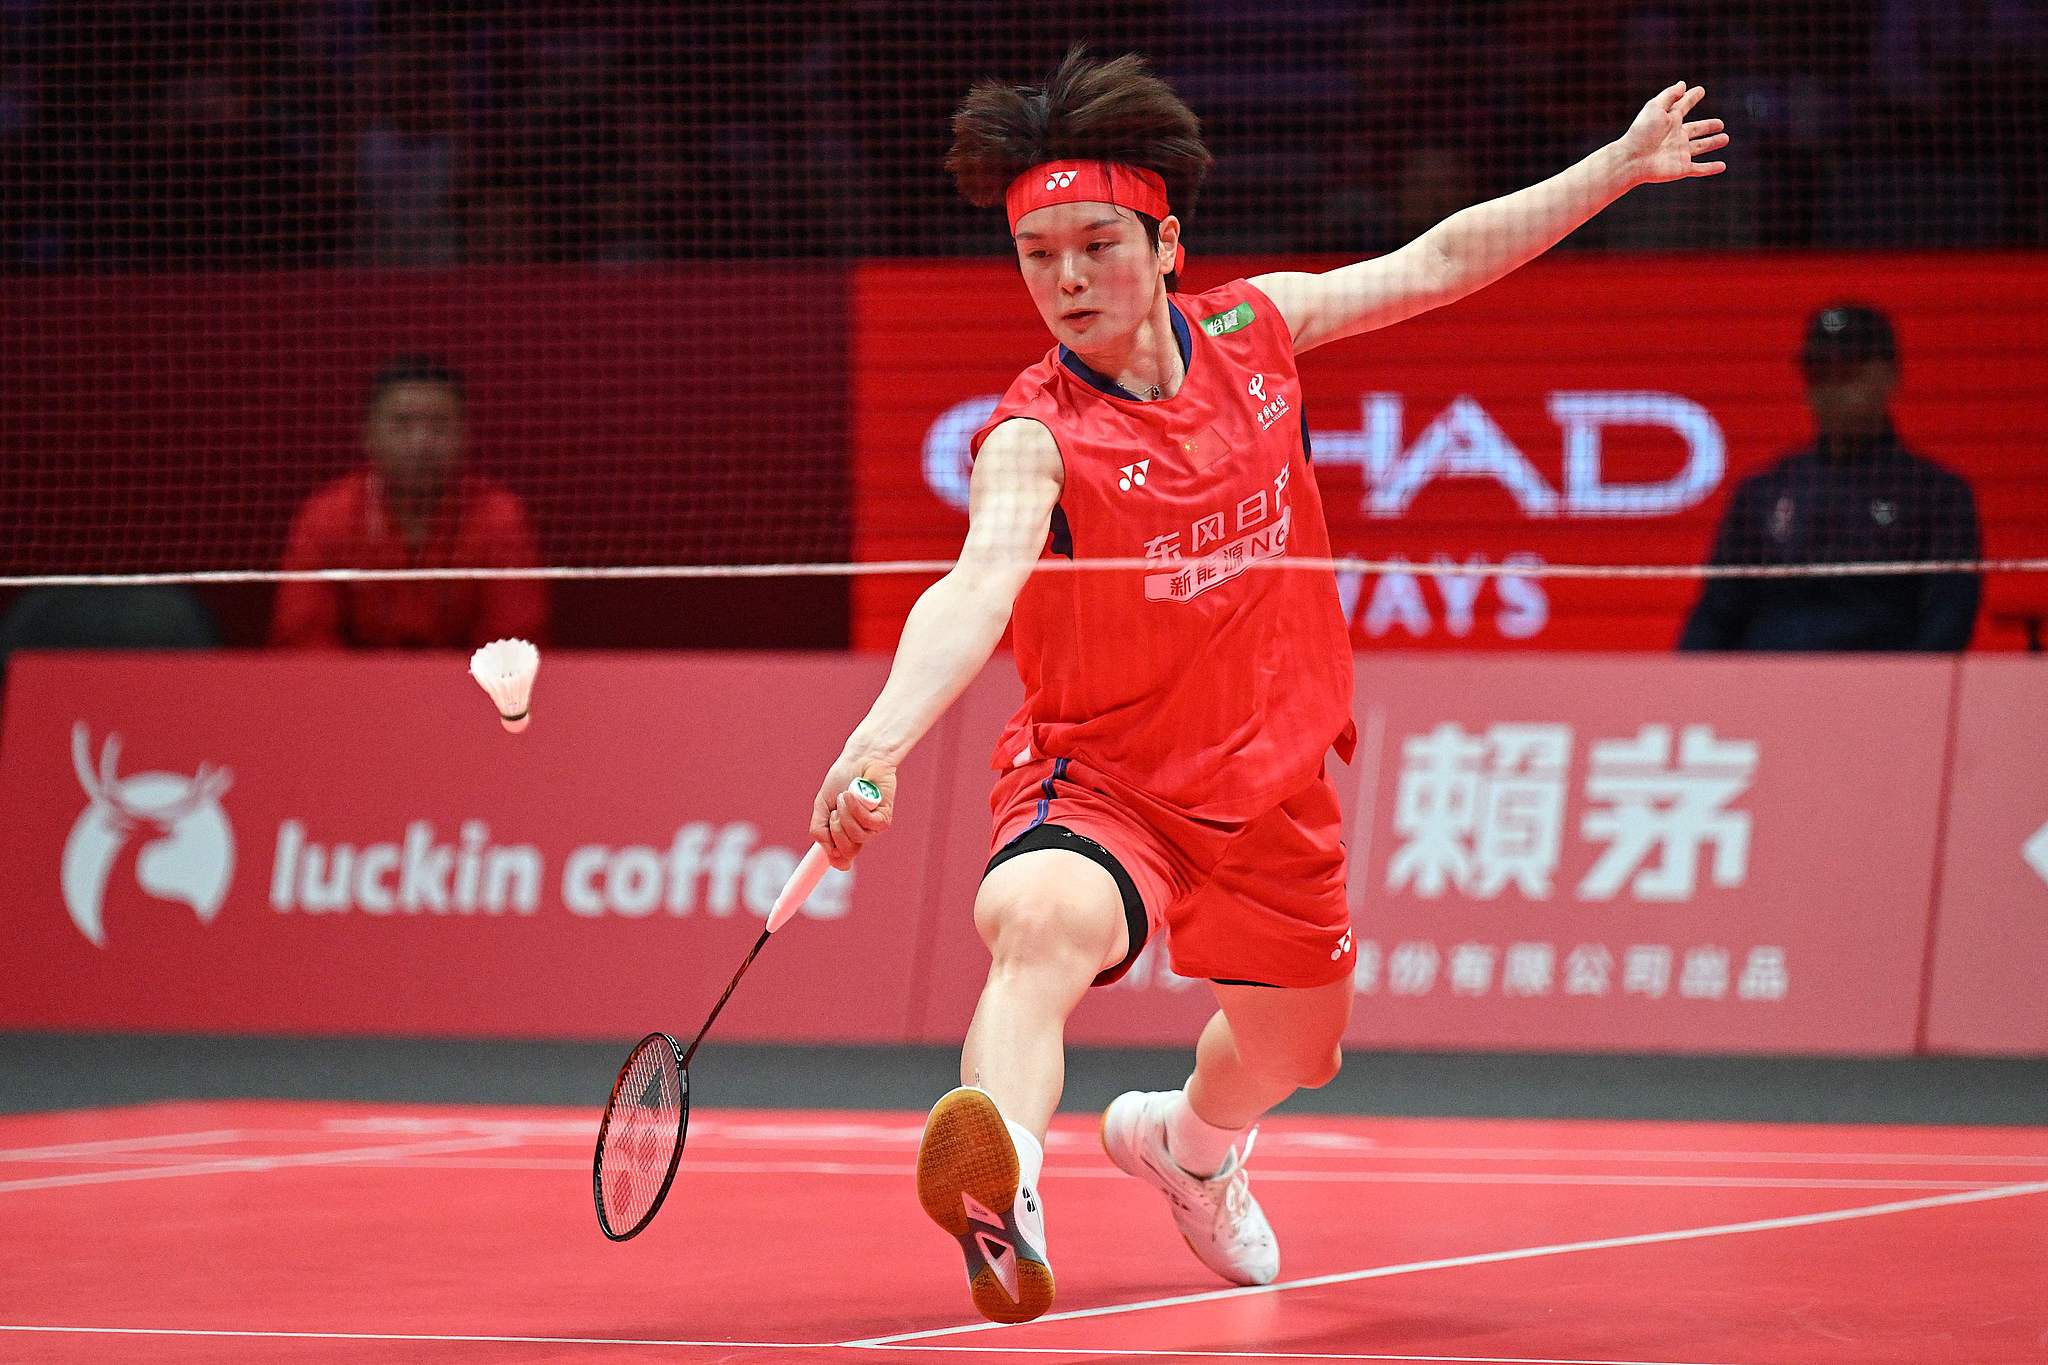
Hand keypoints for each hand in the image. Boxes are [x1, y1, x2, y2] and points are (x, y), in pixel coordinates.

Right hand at [809, 747, 895, 869]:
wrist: (859, 760)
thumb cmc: (841, 780)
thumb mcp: (821, 806)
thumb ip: (819, 830)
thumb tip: (830, 854)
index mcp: (844, 834)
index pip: (842, 858)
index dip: (837, 860)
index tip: (833, 855)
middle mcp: (859, 834)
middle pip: (846, 851)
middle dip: (836, 829)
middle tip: (836, 809)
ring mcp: (872, 827)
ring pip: (856, 836)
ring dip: (846, 814)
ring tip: (846, 795)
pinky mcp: (884, 818)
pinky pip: (868, 823)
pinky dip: (857, 808)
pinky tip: (853, 794)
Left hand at [1617, 83, 1728, 186]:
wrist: (1632, 159)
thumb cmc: (1641, 132)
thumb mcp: (1655, 108)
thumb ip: (1669, 95)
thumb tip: (1683, 84)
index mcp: (1670, 121)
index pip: (1684, 106)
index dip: (1691, 97)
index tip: (1700, 90)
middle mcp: (1676, 136)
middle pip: (1696, 130)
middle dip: (1708, 126)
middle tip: (1720, 123)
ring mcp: (1680, 153)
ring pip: (1700, 147)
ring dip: (1712, 143)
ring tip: (1725, 138)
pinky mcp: (1681, 168)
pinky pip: (1699, 169)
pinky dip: (1711, 168)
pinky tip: (1722, 166)